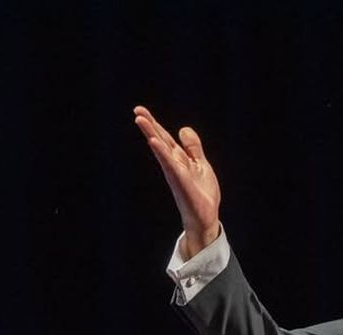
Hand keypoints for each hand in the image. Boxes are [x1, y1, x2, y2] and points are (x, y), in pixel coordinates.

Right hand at [133, 105, 221, 258]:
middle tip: (137, 110)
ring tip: (139, 119)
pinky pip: (169, 163)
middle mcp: (173, 164)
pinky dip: (162, 152)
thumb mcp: (200, 164)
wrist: (205, 217)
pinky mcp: (180, 180)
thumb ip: (192, 147)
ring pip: (161, 149)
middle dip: (149, 125)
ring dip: (151, 133)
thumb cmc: (201, 193)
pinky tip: (153, 142)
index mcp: (178, 159)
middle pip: (159, 140)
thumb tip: (182, 128)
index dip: (154, 124)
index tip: (140, 110)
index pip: (164, 138)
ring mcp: (175, 172)